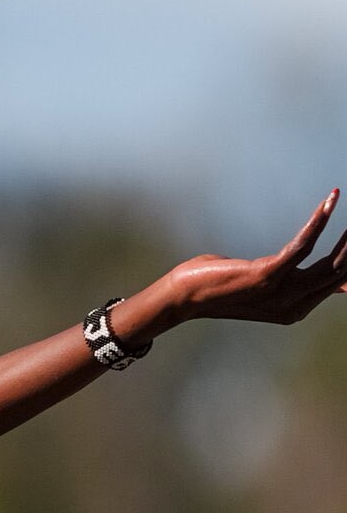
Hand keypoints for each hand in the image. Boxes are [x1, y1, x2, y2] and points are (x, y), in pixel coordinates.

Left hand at [154, 189, 346, 327]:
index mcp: (295, 310)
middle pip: (339, 273)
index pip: (338, 283)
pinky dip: (318, 221)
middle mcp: (292, 306)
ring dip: (346, 236)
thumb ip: (299, 281)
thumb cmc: (222, 286)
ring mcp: (279, 292)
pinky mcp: (266, 275)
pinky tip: (329, 201)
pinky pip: (302, 245)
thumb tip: (334, 277)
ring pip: (328, 262)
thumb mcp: (268, 285)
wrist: (182, 297)